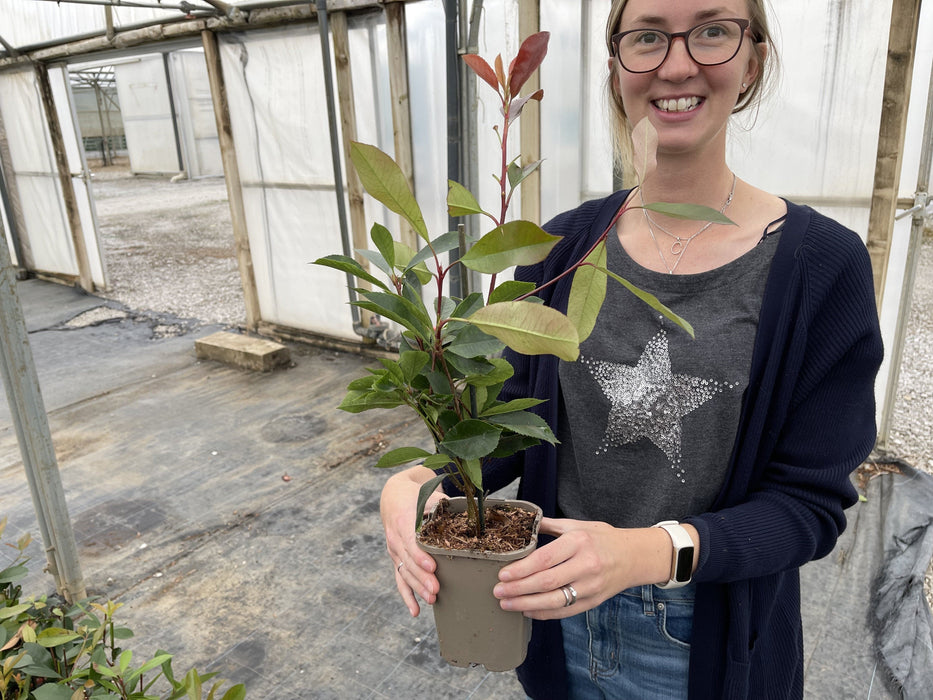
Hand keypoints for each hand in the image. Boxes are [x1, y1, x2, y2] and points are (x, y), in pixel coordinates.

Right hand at [380, 467, 442, 616]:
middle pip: (408, 561)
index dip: (420, 556)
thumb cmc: (417, 495)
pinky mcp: (395, 558)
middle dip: (422, 577)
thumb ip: (445, 506)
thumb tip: (469, 517)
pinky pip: (399, 579)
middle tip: (436, 589)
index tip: (432, 567)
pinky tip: (415, 611)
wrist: (393, 495)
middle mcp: (396, 537)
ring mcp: (394, 550)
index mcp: (404, 520)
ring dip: (417, 588)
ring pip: (404, 572)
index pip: (411, 541)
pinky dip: (407, 596)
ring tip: (432, 599)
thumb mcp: (430, 495)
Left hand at [492, 517, 672, 619]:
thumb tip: (522, 522)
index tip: (503, 574)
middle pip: (546, 582)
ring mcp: (591, 586)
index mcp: (579, 542)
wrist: (635, 556)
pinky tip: (527, 610)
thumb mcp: (577, 525)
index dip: (522, 569)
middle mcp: (586, 565)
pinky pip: (565, 611)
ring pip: (554, 600)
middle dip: (518, 589)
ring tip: (507, 604)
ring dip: (527, 604)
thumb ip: (549, 525)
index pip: (545, 559)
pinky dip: (544, 613)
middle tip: (498, 591)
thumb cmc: (603, 538)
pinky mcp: (593, 601)